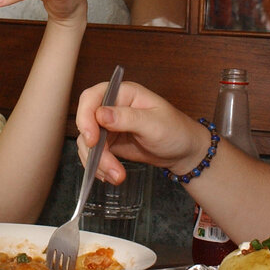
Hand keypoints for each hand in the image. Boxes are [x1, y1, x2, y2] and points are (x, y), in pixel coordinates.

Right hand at [75, 81, 209, 183]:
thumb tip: (100, 114)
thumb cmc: (175, 130)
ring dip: (98, 162)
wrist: (184, 152)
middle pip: (87, 123)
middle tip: (105, 165)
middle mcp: (112, 107)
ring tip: (117, 176)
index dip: (85, 117)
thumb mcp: (154, 123)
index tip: (92, 139)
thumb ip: (127, 118)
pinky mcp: (110, 143)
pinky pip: (94, 154)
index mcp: (123, 93)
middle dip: (93, 148)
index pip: (92, 97)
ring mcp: (109, 126)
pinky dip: (99, 167)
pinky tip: (111, 175)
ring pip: (88, 143)